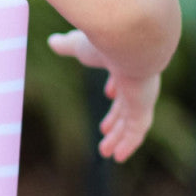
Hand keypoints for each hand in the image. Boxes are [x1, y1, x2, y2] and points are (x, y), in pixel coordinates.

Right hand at [46, 29, 159, 162]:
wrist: (129, 40)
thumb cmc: (104, 38)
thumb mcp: (79, 45)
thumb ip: (67, 45)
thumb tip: (52, 41)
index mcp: (124, 63)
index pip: (123, 77)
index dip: (116, 87)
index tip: (110, 93)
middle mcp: (136, 81)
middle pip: (126, 104)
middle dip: (116, 118)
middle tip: (104, 129)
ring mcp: (142, 95)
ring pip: (131, 122)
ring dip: (118, 137)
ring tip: (106, 153)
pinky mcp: (143, 107)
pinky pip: (137, 131)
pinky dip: (128, 144)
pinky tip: (119, 158)